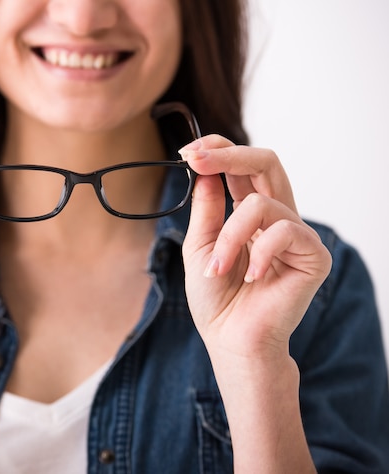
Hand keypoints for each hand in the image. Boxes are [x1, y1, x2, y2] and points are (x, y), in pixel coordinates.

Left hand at [180, 135, 331, 361]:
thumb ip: (206, 209)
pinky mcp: (313, 255)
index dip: (220, 151)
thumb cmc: (216, 298)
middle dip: (228, 156)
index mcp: (250, 214)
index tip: (189, 151)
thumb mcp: (200, 247)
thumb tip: (204, 170)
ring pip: (261, 203)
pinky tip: (251, 277)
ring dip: (229, 236)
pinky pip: (284, 231)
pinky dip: (257, 253)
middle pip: (266, 163)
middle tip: (197, 159)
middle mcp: (276, 218)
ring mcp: (297, 234)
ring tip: (217, 268)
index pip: (244, 168)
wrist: (232, 340)